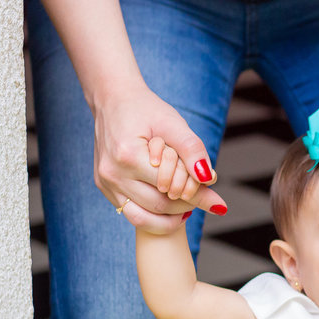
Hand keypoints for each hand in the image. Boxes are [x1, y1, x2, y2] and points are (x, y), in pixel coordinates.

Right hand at [92, 86, 227, 232]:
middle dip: (186, 206)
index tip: (214, 195)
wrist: (112, 100)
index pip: (170, 187)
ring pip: (142, 218)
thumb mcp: (174, 124)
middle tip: (203, 199)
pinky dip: (153, 216)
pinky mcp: (104, 187)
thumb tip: (209, 179)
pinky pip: (131, 213)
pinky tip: (171, 206)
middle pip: (158, 206)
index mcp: (128, 155)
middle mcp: (112, 173)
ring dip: (169, 218)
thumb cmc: (146, 110)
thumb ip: (193, 150)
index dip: (196, 193)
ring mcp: (105, 182)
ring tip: (188, 208)